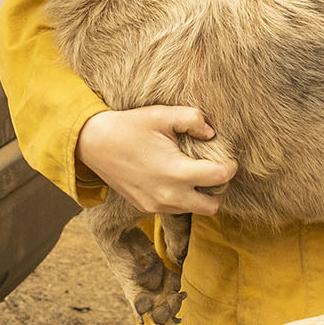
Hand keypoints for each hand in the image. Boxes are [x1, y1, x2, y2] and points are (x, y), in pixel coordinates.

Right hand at [78, 106, 236, 214]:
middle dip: (217, 188)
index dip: (230, 166)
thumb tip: (211, 132)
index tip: (228, 158)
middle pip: (212, 206)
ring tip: (191, 172)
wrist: (93, 143)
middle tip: (211, 169)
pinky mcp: (146, 208)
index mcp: (177, 172)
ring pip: (193, 210)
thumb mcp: (162, 114)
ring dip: (198, 194)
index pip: (220, 177)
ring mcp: (156, 205)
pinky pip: (174, 209)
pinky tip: (173, 178)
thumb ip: (192, 119)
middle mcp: (169, 196)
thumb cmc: (128, 127)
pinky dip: (181, 197)